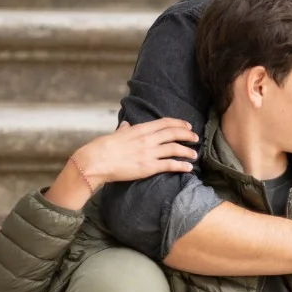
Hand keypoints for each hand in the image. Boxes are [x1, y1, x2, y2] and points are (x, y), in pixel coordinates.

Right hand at [45, 118, 198, 209]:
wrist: (96, 161)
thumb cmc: (102, 148)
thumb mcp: (115, 134)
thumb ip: (124, 130)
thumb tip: (125, 125)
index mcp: (140, 129)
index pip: (165, 123)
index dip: (179, 123)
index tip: (188, 125)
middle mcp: (147, 139)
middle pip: (173, 133)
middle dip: (187, 135)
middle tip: (196, 138)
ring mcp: (149, 153)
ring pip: (175, 149)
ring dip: (187, 151)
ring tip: (194, 155)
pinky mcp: (148, 167)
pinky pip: (169, 165)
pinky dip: (181, 166)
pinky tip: (188, 168)